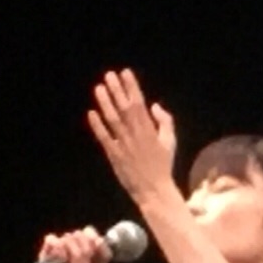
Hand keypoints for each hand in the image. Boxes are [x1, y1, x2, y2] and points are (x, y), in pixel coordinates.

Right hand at [34, 227, 110, 262]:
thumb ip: (102, 254)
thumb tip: (98, 239)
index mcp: (86, 250)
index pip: (89, 232)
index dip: (92, 237)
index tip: (94, 246)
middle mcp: (72, 247)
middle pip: (79, 234)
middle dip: (83, 251)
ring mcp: (59, 250)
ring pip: (67, 237)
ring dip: (72, 254)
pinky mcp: (46, 254)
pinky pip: (51, 239)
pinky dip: (57, 248)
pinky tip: (60, 260)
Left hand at [87, 69, 177, 201]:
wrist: (154, 189)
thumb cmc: (163, 164)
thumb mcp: (171, 141)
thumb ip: (165, 121)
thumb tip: (154, 105)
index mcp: (150, 130)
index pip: (139, 103)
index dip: (131, 87)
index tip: (125, 73)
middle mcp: (135, 135)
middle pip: (124, 108)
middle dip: (117, 90)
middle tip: (110, 75)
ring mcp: (123, 145)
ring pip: (113, 120)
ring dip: (105, 103)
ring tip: (99, 87)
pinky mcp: (114, 155)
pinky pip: (104, 138)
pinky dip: (97, 126)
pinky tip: (91, 113)